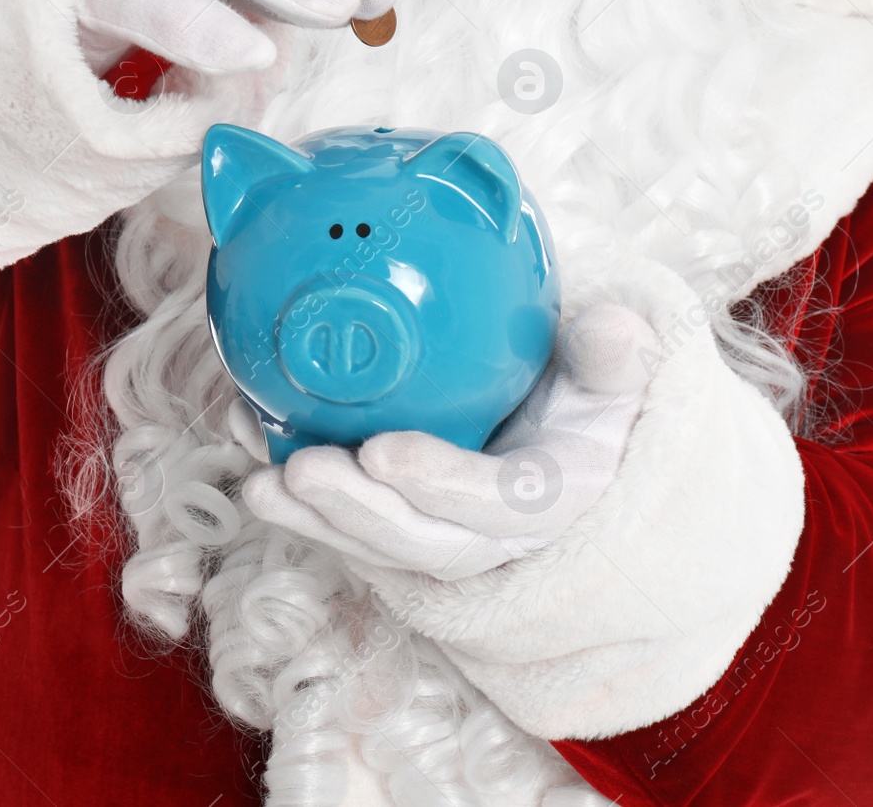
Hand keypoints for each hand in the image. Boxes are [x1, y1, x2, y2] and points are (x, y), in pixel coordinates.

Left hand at [243, 305, 658, 579]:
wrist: (582, 443)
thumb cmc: (596, 400)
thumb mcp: (619, 376)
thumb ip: (615, 355)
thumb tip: (613, 326)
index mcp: (555, 496)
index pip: (500, 502)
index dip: (441, 483)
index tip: (382, 451)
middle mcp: (498, 535)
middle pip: (424, 542)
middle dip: (357, 513)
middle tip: (298, 471)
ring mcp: (448, 535)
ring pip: (379, 546)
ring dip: (315, 519)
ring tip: (259, 481)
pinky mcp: (406, 527)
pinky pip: (351, 527)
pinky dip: (301, 502)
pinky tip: (254, 451)